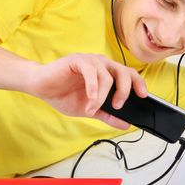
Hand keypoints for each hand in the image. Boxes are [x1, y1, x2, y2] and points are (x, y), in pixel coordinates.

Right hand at [26, 53, 146, 128]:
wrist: (40, 87)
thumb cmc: (64, 94)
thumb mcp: (90, 109)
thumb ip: (107, 115)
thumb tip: (126, 124)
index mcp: (107, 73)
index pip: (129, 74)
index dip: (139, 83)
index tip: (143, 96)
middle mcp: (102, 64)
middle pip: (124, 72)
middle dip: (125, 90)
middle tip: (117, 105)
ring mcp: (90, 61)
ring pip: (107, 76)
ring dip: (102, 96)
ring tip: (92, 109)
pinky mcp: (77, 60)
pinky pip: (92, 72)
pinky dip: (93, 88)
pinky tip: (90, 99)